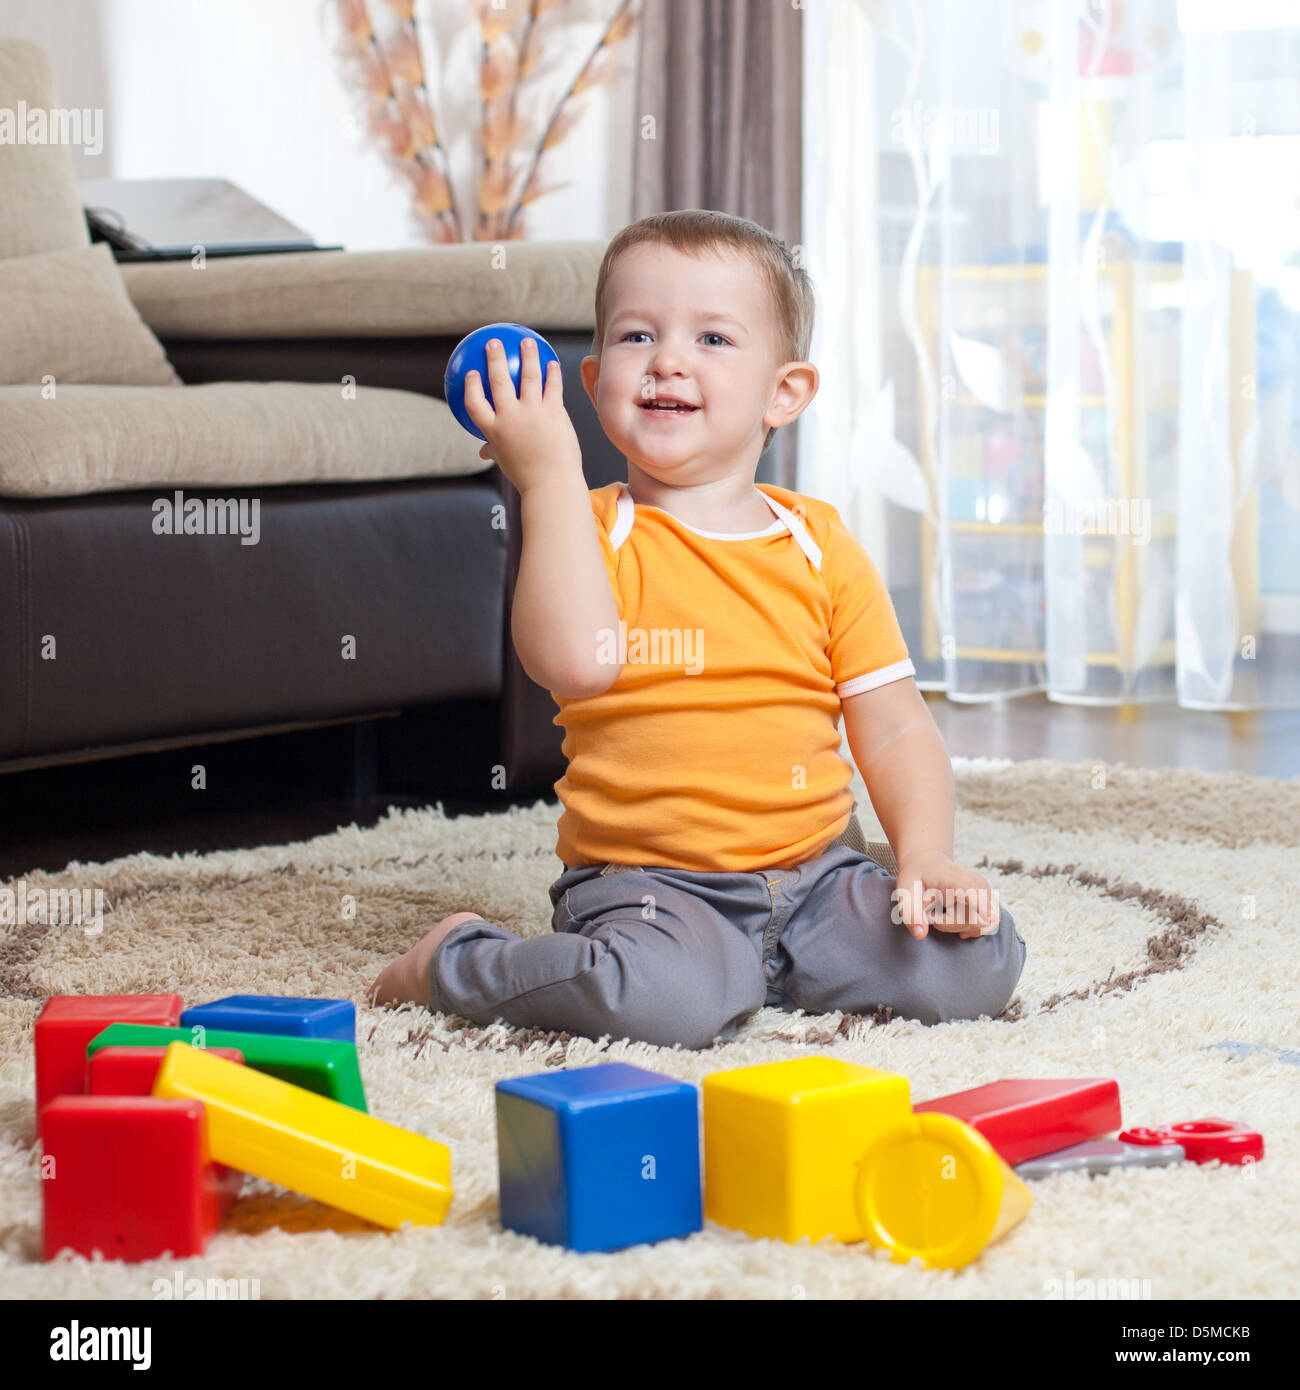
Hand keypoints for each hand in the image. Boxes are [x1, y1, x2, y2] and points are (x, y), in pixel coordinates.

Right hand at [463, 336, 582, 493]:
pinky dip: (552, 372)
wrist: (552, 484)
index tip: (472, 373)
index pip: (474, 403)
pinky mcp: (553, 412)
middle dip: (494, 358)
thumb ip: (493, 450)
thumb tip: (482, 452)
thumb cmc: (528, 476)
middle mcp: (509, 417)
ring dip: (527, 355)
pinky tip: (552, 363)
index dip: (471, 385)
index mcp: (493, 430)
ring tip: (527, 342)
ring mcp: (532, 413)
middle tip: (494, 343)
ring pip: (527, 375)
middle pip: (498, 380)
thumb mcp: (504, 462)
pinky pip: (552, 386)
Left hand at [892, 850, 999, 940]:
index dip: (980, 909)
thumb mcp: (905, 894)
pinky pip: (988, 922)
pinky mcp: (989, 898)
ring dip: (960, 926)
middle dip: (952, 925)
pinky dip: (971, 926)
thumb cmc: (916, 878)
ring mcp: (985, 890)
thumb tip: (920, 935)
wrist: (927, 863)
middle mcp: (975, 883)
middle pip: (976, 920)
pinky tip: (955, 920)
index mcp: (954, 879)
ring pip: (983, 924)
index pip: (973, 894)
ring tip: (943, 913)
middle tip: (933, 916)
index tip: (978, 923)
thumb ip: (911, 914)